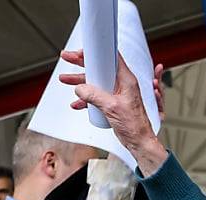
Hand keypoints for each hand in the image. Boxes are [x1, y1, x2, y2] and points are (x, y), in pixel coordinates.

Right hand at [59, 49, 167, 175]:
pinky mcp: (113, 104)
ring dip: (80, 82)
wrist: (139, 142)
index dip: (95, 52)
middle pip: (100, 67)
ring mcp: (117, 94)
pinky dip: (86, 99)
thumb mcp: (111, 107)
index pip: (111, 57)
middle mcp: (122, 84)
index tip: (81, 51)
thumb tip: (80, 89)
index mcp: (126, 80)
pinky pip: (97, 97)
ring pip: (96, 82)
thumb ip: (94, 96)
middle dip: (82, 64)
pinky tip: (77, 103)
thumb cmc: (134, 125)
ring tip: (66, 79)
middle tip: (68, 58)